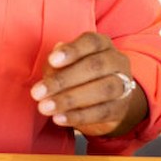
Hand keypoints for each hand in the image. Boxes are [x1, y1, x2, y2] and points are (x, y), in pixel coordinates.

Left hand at [29, 32, 147, 137]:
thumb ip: (57, 63)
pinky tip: (58, 118)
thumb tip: (52, 63)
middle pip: (95, 66)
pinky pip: (102, 112)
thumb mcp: (64, 64)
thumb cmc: (77, 73)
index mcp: (102, 44)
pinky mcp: (121, 108)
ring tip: (44, 107)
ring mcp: (124, 85)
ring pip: (102, 90)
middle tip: (37, 92)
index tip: (52, 60)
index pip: (91, 41)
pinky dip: (78, 116)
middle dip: (63, 80)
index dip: (72, 50)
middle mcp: (116, 61)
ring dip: (69, 100)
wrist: (105, 99)